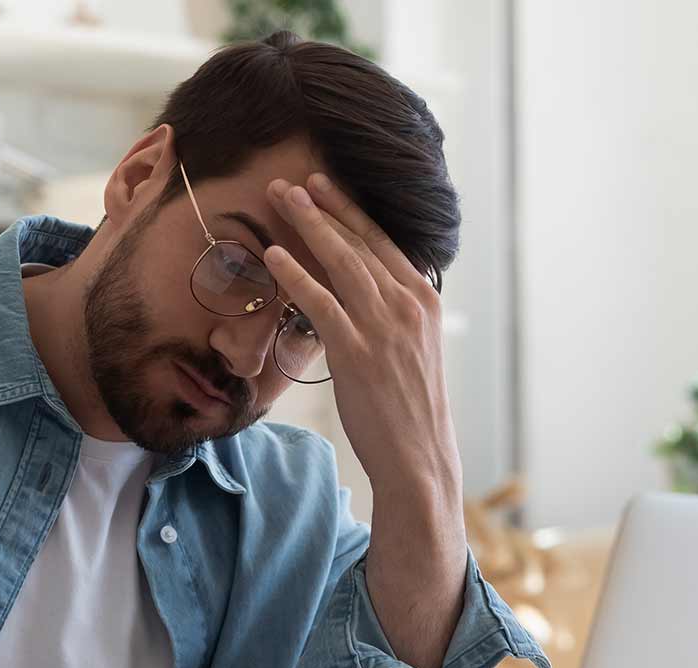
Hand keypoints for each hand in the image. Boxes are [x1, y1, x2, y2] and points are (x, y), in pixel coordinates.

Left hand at [263, 174, 461, 497]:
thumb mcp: (413, 348)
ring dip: (307, 224)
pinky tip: (274, 255)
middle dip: (323, 206)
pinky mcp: (357, 351)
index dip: (350, 210)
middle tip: (292, 181)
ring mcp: (383, 326)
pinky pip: (321, 302)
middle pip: (359, 241)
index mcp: (423, 299)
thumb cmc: (410, 407)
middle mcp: (407, 304)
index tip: (325, 185)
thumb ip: (393, 314)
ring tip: (280, 198)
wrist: (419, 455)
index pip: (383, 242)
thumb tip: (367, 292)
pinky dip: (296, 275)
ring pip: (341, 260)